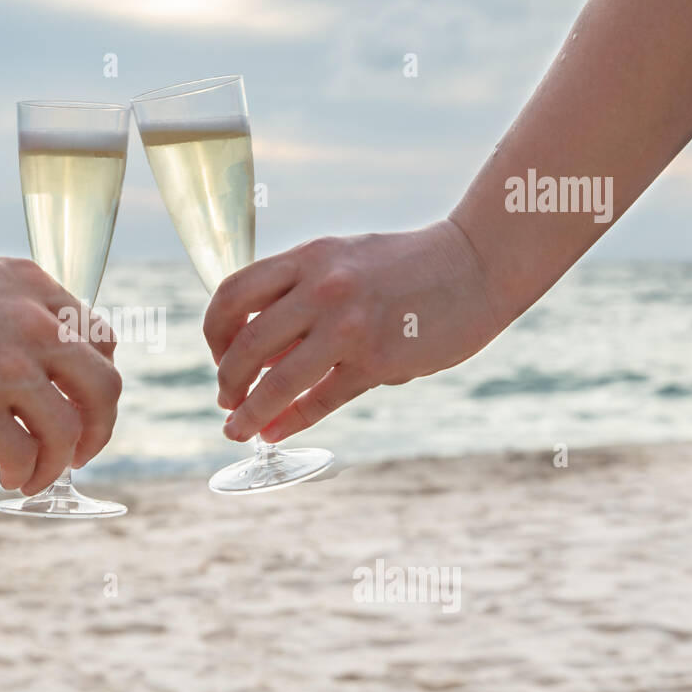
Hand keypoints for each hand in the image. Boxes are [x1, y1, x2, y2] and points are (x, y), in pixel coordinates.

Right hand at [0, 246, 120, 494]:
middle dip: (99, 430)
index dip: (94, 383)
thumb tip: (36, 362)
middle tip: (78, 453)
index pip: (102, 342)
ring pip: (69, 431)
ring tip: (34, 475)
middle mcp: (33, 326)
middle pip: (105, 389)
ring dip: (58, 464)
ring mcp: (5, 367)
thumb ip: (17, 312)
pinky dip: (24, 473)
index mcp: (36, 289)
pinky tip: (7, 474)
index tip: (77, 405)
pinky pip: (24, 454)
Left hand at [203, 220, 504, 442]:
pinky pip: (320, 401)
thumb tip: (257, 359)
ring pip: (276, 380)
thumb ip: (299, 299)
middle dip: (226, 380)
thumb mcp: (342, 262)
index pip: (231, 295)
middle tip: (227, 400)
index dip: (214, 333)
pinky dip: (289, 422)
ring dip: (248, 412)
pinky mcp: (379, 360)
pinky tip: (274, 433)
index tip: (221, 355)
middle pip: (245, 344)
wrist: (477, 264)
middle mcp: (322, 288)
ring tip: (237, 429)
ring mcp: (350, 325)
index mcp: (307, 258)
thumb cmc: (405, 268)